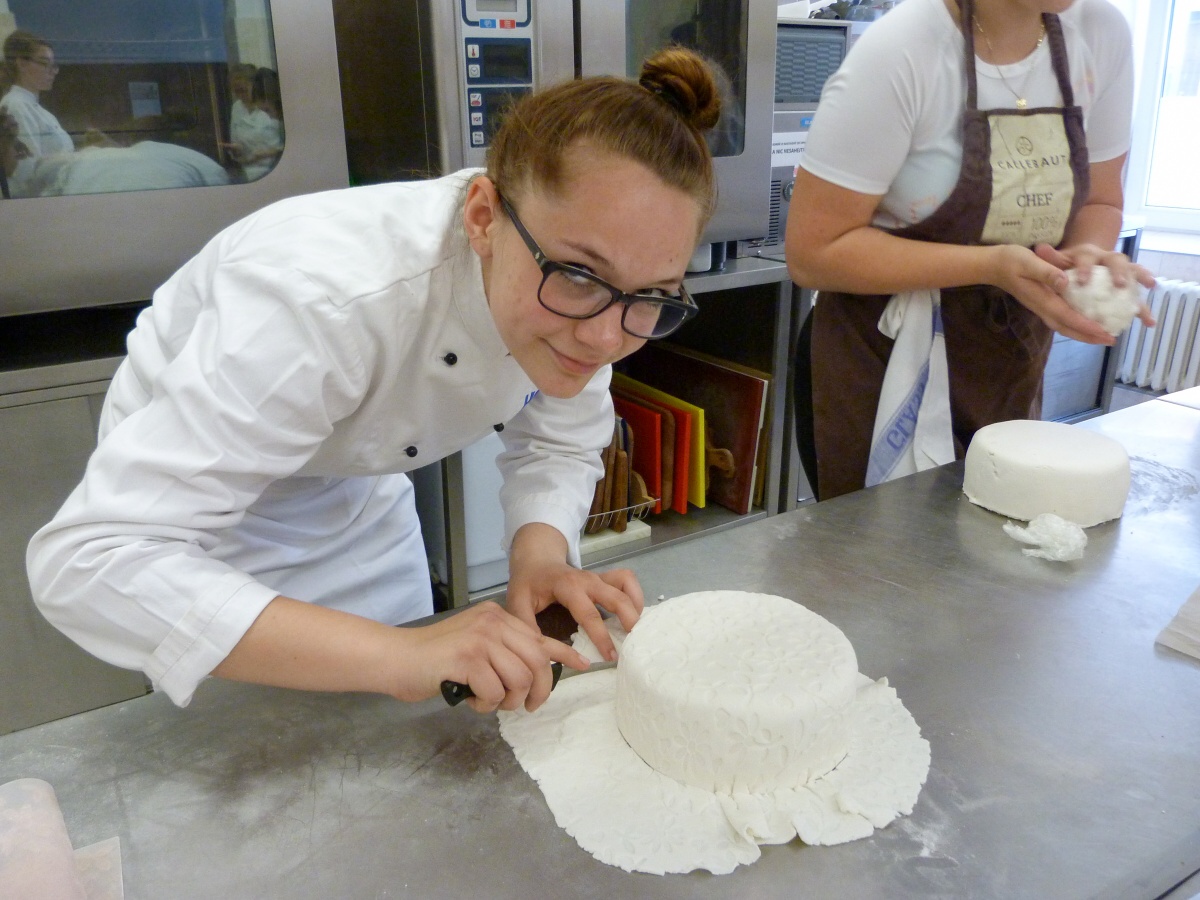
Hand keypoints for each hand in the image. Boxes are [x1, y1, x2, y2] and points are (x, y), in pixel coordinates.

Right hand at [392, 601, 589, 713]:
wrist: (396, 658)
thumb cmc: (434, 660)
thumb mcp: (475, 648)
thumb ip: (502, 653)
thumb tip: (533, 675)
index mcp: (497, 617)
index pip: (539, 635)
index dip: (565, 653)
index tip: (584, 665)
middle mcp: (492, 622)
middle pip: (536, 660)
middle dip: (538, 690)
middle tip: (527, 706)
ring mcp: (480, 637)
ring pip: (519, 678)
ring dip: (509, 700)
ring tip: (489, 702)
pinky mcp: (467, 657)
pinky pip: (495, 690)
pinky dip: (486, 704)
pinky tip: (469, 699)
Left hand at [505, 524, 643, 661]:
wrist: (534, 560)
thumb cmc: (527, 584)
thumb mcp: (517, 605)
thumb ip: (528, 629)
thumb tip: (544, 655)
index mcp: (567, 586)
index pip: (589, 614)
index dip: (601, 638)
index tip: (610, 657)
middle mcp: (588, 579)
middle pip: (617, 598)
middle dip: (629, 622)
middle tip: (630, 647)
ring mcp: (598, 577)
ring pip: (627, 586)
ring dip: (636, 608)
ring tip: (634, 633)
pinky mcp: (604, 578)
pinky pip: (627, 580)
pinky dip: (634, 595)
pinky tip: (633, 615)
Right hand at [988, 244, 1113, 343]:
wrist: (994, 265)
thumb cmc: (1011, 260)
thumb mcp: (1028, 261)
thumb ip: (1046, 272)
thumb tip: (1065, 283)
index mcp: (1042, 299)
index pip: (1067, 317)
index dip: (1087, 326)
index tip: (1104, 332)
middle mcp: (1042, 308)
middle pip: (1067, 328)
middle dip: (1089, 336)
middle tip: (1110, 340)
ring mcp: (1041, 307)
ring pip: (1064, 326)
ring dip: (1083, 334)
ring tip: (1102, 336)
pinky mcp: (1042, 304)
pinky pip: (1062, 320)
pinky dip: (1076, 325)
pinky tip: (1087, 322)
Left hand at [1035, 242, 1157, 328]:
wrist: (1083, 259)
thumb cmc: (1066, 263)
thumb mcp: (1056, 260)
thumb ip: (1051, 258)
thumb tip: (1040, 248)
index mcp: (1088, 254)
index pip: (1087, 258)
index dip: (1086, 268)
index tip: (1082, 281)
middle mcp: (1107, 260)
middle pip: (1117, 261)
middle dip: (1120, 272)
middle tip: (1120, 285)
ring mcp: (1120, 272)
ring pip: (1133, 276)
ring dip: (1140, 287)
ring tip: (1146, 302)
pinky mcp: (1126, 286)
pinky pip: (1135, 297)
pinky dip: (1143, 309)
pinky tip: (1149, 323)